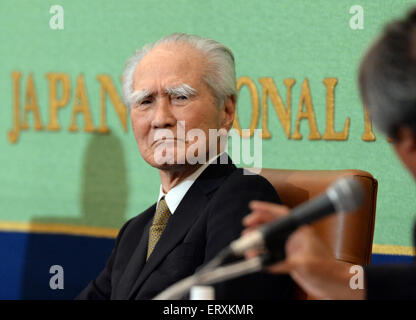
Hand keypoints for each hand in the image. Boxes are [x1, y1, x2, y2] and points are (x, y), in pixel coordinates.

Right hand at [243, 201, 364, 299]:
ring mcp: (291, 248)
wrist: (334, 285)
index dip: (266, 208)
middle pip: (272, 225)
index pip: (281, 214)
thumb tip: (266, 264)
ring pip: (269, 239)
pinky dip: (261, 254)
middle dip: (257, 224)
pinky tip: (252, 256)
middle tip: (245, 225)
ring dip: (257, 240)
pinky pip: (270, 254)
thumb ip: (284, 263)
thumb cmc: (327, 271)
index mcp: (300, 231)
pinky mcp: (288, 259)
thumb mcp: (304, 265)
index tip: (253, 206)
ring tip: (245, 241)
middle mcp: (294, 237)